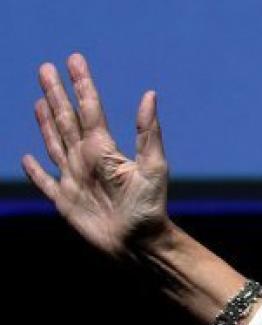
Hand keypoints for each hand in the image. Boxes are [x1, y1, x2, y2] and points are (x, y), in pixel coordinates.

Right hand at [21, 53, 168, 256]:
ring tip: (40, 101)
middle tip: (46, 68)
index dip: (81, 84)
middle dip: (56, 94)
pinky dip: (34, 171)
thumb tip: (150, 94)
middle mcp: (87, 160)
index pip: (89, 109)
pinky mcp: (65, 201)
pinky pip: (44, 183)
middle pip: (66, 119)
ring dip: (45, 122)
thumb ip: (147, 132)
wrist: (140, 245)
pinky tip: (27, 158)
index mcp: (104, 149)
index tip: (74, 60)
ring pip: (54, 143)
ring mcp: (74, 179)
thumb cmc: (150, 209)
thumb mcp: (153, 167)